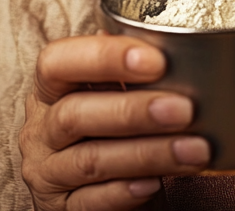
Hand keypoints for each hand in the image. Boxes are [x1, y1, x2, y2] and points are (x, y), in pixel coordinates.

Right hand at [20, 33, 210, 209]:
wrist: (100, 185)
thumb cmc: (109, 123)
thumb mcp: (110, 90)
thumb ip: (126, 68)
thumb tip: (170, 40)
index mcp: (50, 89)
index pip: (57, 62)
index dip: (104, 57)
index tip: (158, 60)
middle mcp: (41, 130)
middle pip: (75, 114)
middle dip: (134, 111)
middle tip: (185, 109)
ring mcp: (47, 173)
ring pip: (91, 161)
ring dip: (148, 153)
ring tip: (193, 148)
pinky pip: (90, 203)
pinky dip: (126, 192)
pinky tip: (156, 181)